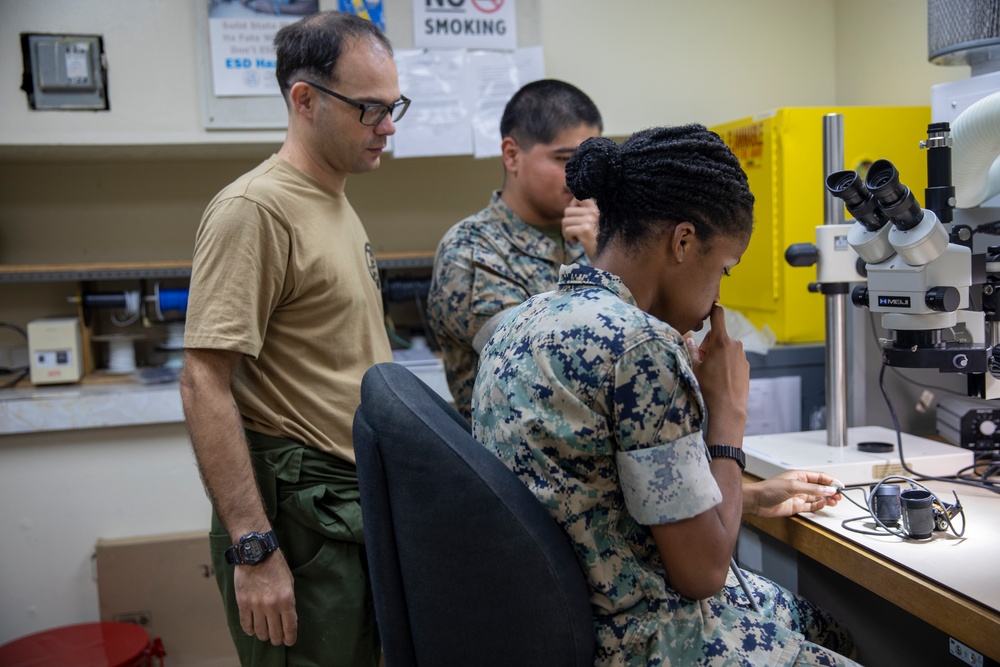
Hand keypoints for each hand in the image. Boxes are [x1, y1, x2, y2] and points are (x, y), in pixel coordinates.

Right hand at [234, 550, 297, 645]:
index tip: (289, 641)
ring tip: (265, 634)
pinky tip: (253, 629)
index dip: (290, 638)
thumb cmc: (275, 566)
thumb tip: (288, 618)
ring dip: (263, 636)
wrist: (256, 553)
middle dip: (277, 639)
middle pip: (275, 633)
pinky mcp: (242, 603)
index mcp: (287, 599)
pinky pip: (246, 624)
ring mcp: (256, 605)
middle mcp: (272, 605)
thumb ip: (289, 601)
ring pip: (260, 631)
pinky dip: (250, 630)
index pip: (290, 627)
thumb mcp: (289, 582)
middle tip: (277, 639)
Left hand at [561, 198, 598, 258]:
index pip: (578, 198)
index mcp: (598, 207)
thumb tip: (570, 207)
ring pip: (565, 221)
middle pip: (567, 211)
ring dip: (567, 231)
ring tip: (577, 237)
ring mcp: (589, 220)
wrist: (611, 255)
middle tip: (575, 232)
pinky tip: (578, 242)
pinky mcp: (585, 231)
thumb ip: (587, 213)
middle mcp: (594, 211)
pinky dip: (569, 238)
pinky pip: (567, 230)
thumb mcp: (598, 222)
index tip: (576, 218)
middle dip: (568, 223)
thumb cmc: (603, 240)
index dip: (572, 207)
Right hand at [687, 305, 748, 445]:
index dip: (713, 308)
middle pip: (718, 335)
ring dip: (718, 354)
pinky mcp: (746, 366)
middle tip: (702, 361)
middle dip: (709, 345)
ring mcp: (742, 356)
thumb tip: (688, 338)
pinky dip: (726, 363)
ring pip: (726, 348)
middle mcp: (734, 345)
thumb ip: (690, 348)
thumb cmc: (708, 387)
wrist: (728, 408)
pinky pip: (733, 359)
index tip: (710, 306)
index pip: (718, 315)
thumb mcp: (694, 367)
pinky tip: (721, 378)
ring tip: (711, 372)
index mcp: (721, 341)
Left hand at [744, 470, 843, 517]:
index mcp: (799, 476)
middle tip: (839, 496)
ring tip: (835, 501)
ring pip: (817, 497)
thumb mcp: (793, 486)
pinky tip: (824, 504)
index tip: (840, 486)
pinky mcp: (796, 506)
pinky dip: (819, 505)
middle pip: (820, 487)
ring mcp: (798, 496)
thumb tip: (828, 489)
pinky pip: (811, 505)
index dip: (831, 481)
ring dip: (827, 498)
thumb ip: (812, 489)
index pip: (819, 477)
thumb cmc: (768, 489)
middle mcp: (799, 485)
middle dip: (830, 490)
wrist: (756, 502)